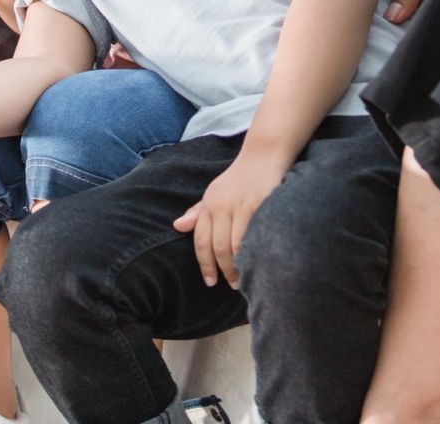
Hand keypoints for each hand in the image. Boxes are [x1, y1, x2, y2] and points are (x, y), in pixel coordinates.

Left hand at [173, 152, 290, 287]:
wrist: (262, 156)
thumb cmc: (238, 178)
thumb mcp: (213, 193)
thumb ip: (197, 212)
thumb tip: (177, 226)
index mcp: (208, 204)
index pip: (201, 241)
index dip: (204, 264)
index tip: (210, 281)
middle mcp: (220, 206)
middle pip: (217, 247)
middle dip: (223, 270)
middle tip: (232, 284)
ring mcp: (238, 206)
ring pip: (233, 245)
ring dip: (238, 266)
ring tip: (244, 279)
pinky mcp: (257, 205)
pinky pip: (251, 235)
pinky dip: (251, 252)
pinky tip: (255, 263)